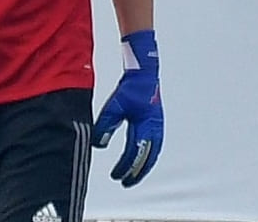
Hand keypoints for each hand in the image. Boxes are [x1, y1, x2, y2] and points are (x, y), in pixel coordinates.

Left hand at [93, 29, 162, 187]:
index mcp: (145, 125)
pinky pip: (155, 146)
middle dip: (136, 172)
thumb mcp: (113, 107)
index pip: (135, 152)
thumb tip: (98, 146)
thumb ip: (105, 126)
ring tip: (132, 176)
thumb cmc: (130, 89)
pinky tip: (140, 161)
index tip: (116, 176)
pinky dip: (148, 157)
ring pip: (153, 153)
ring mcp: (158, 127)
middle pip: (146, 157)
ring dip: (143, 166)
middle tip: (124, 182)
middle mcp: (155, 128)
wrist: (144, 75)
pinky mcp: (157, 124)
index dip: (126, 167)